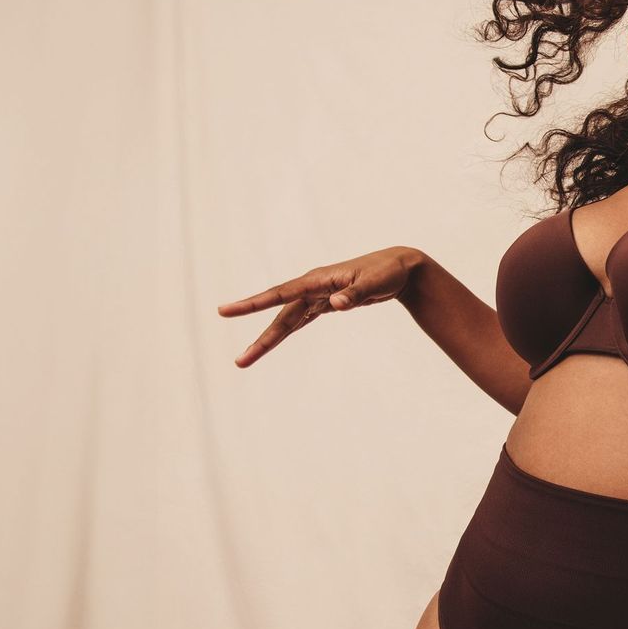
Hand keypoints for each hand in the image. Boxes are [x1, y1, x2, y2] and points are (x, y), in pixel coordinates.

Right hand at [216, 246, 421, 367]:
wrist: (401, 266)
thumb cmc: (388, 271)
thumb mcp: (374, 282)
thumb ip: (354, 294)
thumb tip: (335, 304)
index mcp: (318, 279)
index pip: (280, 294)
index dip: (253, 304)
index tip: (226, 311)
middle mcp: (312, 287)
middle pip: (279, 316)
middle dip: (260, 339)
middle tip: (239, 362)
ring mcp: (318, 296)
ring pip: (287, 320)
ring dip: (269, 339)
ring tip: (247, 358)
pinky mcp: (326, 303)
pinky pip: (301, 319)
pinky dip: (287, 330)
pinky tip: (274, 340)